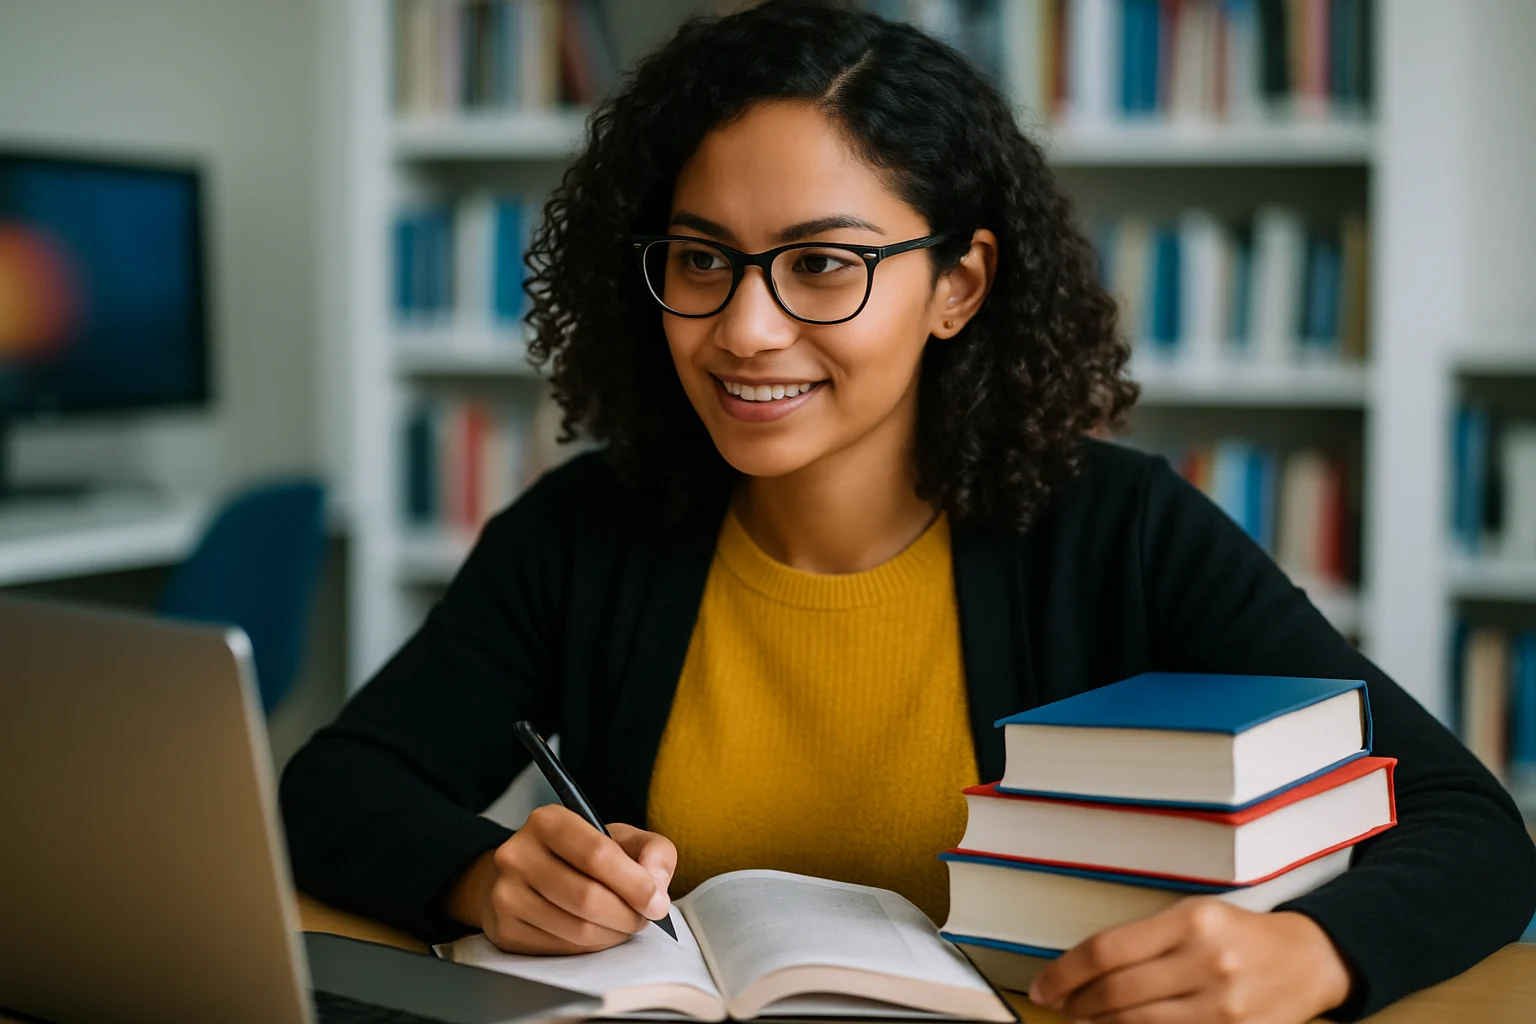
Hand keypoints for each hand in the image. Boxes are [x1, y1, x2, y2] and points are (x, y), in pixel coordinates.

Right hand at [446, 804, 676, 953]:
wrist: (523, 875)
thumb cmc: (579, 855)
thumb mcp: (620, 838)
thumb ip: (652, 850)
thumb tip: (656, 882)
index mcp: (547, 821)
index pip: (597, 854)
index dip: (635, 883)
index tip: (657, 902)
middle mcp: (518, 855)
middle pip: (587, 897)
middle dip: (627, 915)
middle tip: (644, 918)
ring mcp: (506, 895)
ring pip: (576, 929)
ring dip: (612, 934)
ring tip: (623, 924)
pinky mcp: (505, 931)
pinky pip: (562, 949)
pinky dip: (591, 948)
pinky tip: (598, 933)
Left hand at [1027, 900, 1351, 1023]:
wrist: (1307, 960)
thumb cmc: (1238, 934)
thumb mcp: (1192, 916)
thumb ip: (1140, 940)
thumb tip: (1081, 970)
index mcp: (1191, 922)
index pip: (1106, 951)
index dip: (1064, 973)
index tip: (1043, 987)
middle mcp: (1208, 963)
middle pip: (1117, 993)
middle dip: (1077, 1004)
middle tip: (1061, 1006)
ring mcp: (1223, 1006)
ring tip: (1086, 1019)